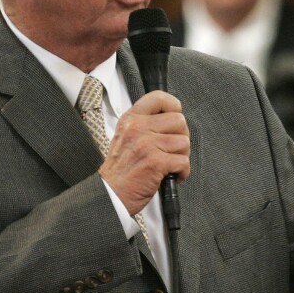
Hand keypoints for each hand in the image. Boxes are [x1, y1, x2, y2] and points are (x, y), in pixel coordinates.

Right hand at [99, 91, 189, 214]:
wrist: (110, 195)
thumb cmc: (120, 171)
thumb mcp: (125, 138)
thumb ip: (145, 125)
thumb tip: (172, 119)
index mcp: (131, 120)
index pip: (158, 97)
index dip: (174, 106)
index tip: (175, 117)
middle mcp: (138, 128)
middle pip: (179, 120)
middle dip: (181, 137)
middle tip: (173, 150)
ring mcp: (146, 144)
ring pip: (184, 141)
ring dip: (182, 156)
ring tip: (170, 164)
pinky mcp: (155, 162)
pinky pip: (184, 161)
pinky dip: (183, 172)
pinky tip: (172, 175)